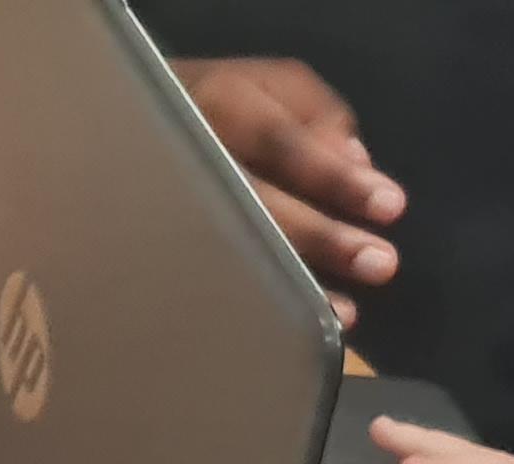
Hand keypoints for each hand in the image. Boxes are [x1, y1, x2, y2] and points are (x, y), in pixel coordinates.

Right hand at [172, 58, 401, 320]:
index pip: (282, 143)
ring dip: (291, 284)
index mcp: (218, 104)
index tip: (391, 207)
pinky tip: (291, 327)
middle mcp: (184, 156)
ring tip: (344, 314)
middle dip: (319, 237)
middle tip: (379, 264)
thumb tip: (357, 163)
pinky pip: (208, 278)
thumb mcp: (272, 85)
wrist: (122, 125)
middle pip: (252, 202)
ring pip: (227, 249)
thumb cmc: (220, 106)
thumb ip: (319, 116)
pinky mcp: (153, 246)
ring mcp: (162, 205)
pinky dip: (254, 304)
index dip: (334, 177)